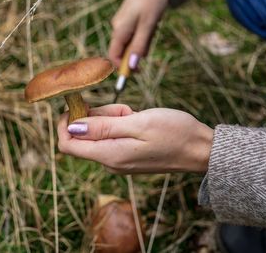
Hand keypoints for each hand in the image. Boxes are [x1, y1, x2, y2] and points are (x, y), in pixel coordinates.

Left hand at [57, 104, 213, 173]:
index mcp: (109, 155)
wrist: (200, 149)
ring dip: (112, 117)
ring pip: (99, 131)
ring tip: (135, 115)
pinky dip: (120, 122)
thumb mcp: (137, 123)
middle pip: (84, 134)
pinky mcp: (127, 154)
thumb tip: (72, 126)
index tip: (77, 104)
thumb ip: (102, 126)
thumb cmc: (174, 133)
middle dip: (96, 115)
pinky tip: (138, 120)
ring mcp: (118, 159)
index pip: (67, 144)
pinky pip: (112, 134)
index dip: (65, 123)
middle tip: (123, 110)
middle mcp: (110, 161)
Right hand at [109, 0, 167, 67]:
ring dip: (143, 42)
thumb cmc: (151, 2)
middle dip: (137, 52)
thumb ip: (139, 46)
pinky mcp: (128, 21)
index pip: (114, 56)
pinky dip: (143, 35)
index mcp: (119, 31)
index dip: (123, 67)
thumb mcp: (148, 26)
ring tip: (152, 27)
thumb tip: (133, 66)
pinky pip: (134, 35)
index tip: (137, 72)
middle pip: (123, 51)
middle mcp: (117, 29)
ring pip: (131, 43)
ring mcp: (122, 24)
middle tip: (150, 40)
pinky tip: (150, 23)